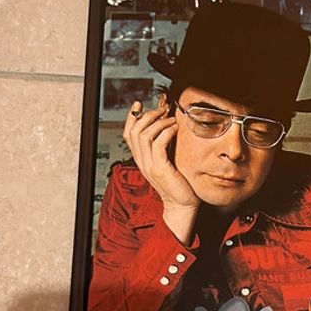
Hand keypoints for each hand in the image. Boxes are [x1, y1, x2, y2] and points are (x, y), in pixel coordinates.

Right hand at [123, 101, 199, 239]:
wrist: (182, 205)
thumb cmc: (179, 184)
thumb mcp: (167, 162)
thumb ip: (163, 147)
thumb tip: (166, 127)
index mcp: (141, 159)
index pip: (128, 134)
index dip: (131, 117)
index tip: (139, 105)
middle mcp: (142, 161)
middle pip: (134, 131)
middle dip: (148, 116)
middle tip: (163, 110)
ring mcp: (149, 165)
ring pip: (144, 135)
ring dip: (159, 122)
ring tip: (171, 120)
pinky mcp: (160, 168)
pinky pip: (158, 143)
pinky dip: (166, 132)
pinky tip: (175, 129)